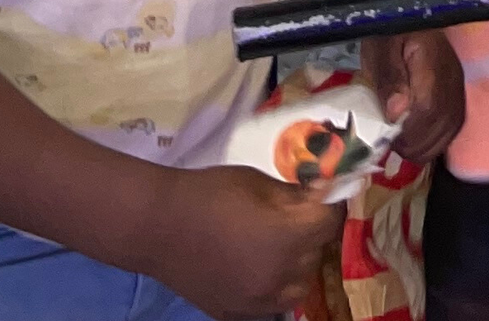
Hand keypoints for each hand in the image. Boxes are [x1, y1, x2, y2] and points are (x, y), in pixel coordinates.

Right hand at [139, 165, 337, 319]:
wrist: (159, 226)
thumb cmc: (208, 194)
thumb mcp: (256, 182)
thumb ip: (293, 194)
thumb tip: (320, 193)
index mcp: (287, 236)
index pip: (329, 222)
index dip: (330, 204)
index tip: (324, 193)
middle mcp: (280, 275)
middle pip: (316, 254)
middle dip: (311, 232)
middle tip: (297, 214)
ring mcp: (260, 301)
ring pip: (299, 285)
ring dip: (297, 263)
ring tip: (278, 244)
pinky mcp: (239, 314)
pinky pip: (272, 302)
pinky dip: (273, 284)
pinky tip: (255, 264)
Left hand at [361, 29, 466, 163]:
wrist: (407, 15)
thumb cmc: (390, 32)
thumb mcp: (380, 48)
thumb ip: (389, 77)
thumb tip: (396, 113)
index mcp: (432, 62)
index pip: (428, 108)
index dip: (409, 131)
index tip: (388, 137)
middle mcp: (452, 78)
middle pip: (442, 125)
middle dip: (415, 144)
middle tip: (391, 144)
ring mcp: (458, 88)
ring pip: (450, 130)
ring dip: (425, 146)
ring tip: (402, 144)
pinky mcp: (457, 95)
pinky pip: (453, 127)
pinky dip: (435, 141)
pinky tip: (417, 139)